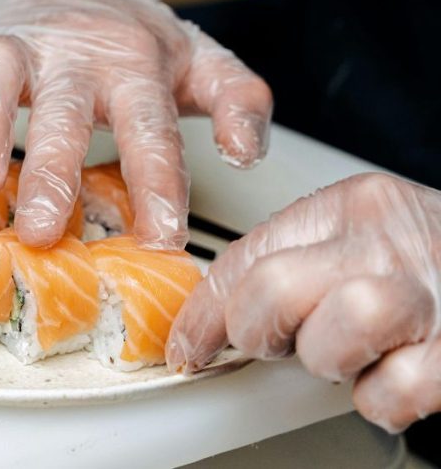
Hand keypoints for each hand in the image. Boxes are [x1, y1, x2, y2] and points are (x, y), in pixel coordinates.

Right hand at [0, 0, 271, 247]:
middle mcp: (74, 52)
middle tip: (41, 230)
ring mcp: (18, 42)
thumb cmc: (135, 36)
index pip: (150, 127)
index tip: (161, 238)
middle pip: (62, 108)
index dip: (157, 183)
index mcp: (136, 64)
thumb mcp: (203, 61)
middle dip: (50, 170)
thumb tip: (245, 152)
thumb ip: (240, 102)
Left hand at [167, 172, 440, 432]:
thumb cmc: (440, 259)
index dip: (204, 311)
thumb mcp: (365, 236)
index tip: (189, 344)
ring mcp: (431, 295)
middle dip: (257, 331)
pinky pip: (396, 391)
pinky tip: (394, 379)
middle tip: (277, 344)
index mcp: (353, 205)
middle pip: (274, 289)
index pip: (245, 255)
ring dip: (329, 359)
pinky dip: (384, 400)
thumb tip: (214, 315)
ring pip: (336, 332)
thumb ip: (297, 259)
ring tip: (350, 355)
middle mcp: (391, 240)